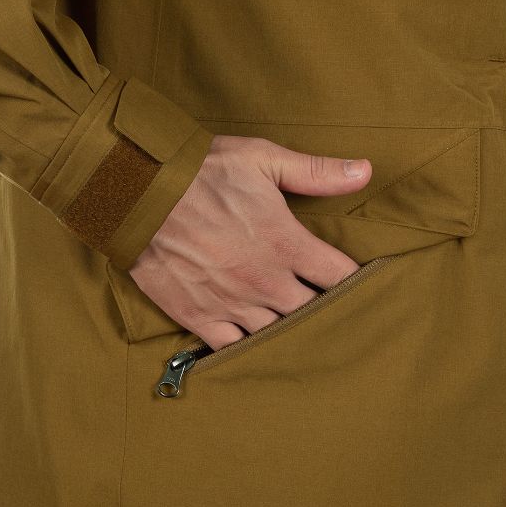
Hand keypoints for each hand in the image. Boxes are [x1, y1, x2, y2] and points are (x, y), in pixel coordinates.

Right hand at [128, 134, 371, 349]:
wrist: (139, 193)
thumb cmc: (202, 172)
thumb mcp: (262, 159)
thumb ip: (316, 172)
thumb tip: (366, 172)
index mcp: (287, 243)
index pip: (340, 276)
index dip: (355, 281)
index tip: (360, 283)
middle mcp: (266, 281)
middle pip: (314, 312)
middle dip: (324, 310)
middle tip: (329, 309)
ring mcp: (232, 303)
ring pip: (278, 335)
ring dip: (289, 331)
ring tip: (296, 328)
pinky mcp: (200, 317)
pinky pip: (234, 348)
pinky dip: (248, 348)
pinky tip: (254, 342)